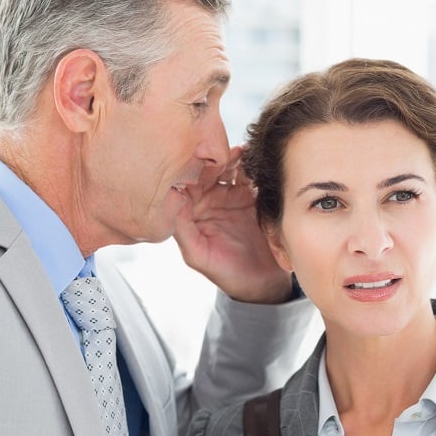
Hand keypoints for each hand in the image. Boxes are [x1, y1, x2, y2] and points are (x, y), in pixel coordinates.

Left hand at [174, 146, 291, 303]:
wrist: (263, 283)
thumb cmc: (227, 273)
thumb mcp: (198, 255)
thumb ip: (181, 229)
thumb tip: (172, 197)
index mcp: (191, 211)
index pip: (185, 183)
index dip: (190, 171)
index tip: (197, 161)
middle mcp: (209, 200)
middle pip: (207, 171)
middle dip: (212, 159)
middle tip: (220, 153)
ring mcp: (231, 196)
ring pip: (228, 169)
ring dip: (232, 158)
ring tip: (238, 154)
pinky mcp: (253, 196)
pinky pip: (250, 175)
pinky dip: (251, 166)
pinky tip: (253, 160)